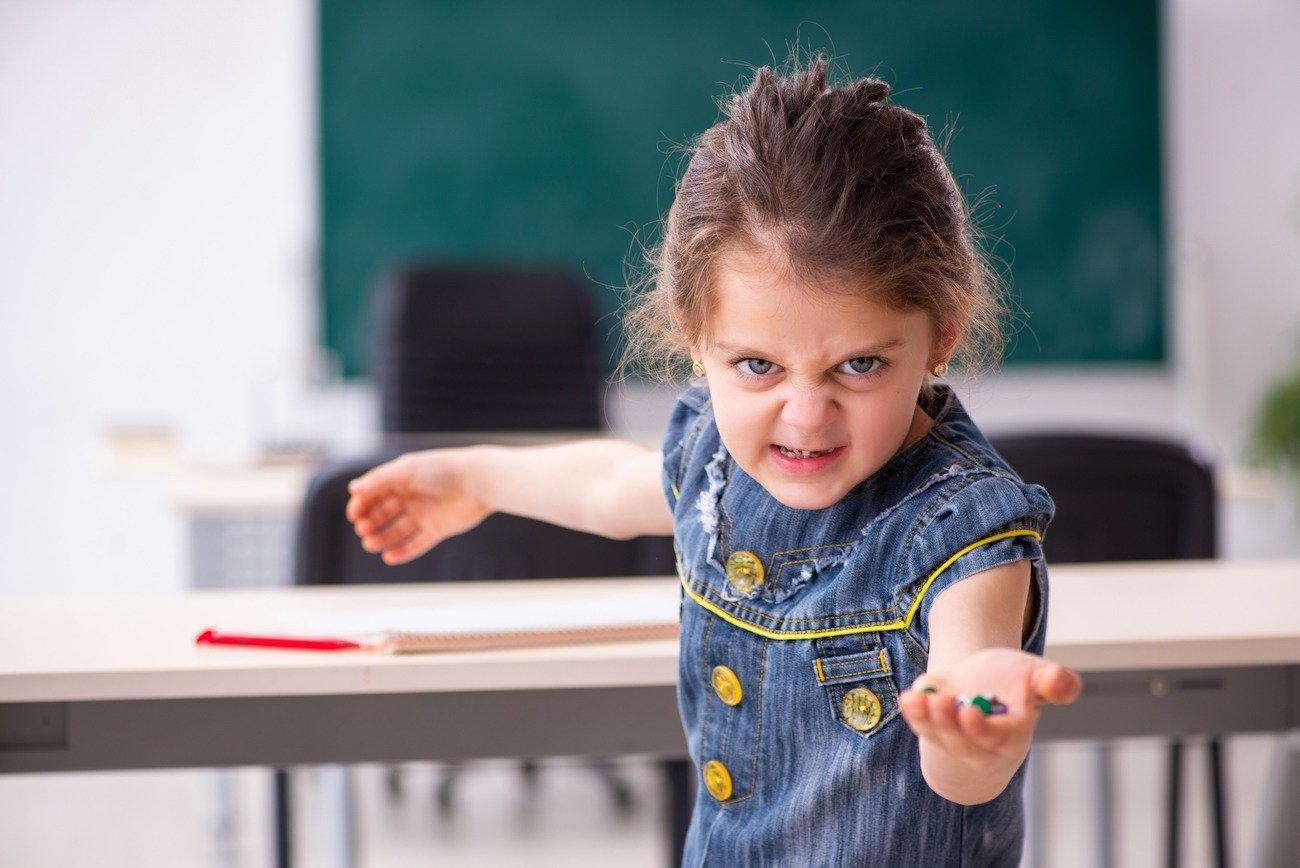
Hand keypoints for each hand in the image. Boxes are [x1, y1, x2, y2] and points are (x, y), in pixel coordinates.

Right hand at [345, 449, 491, 564]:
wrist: (479, 482)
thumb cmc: (443, 470)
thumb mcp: (407, 472)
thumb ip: (380, 481)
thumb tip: (353, 489)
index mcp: (402, 478)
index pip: (375, 493)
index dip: (362, 505)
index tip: (355, 516)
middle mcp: (412, 496)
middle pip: (384, 513)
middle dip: (371, 523)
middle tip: (363, 531)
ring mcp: (424, 513)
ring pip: (398, 530)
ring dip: (383, 538)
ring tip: (371, 545)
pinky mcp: (438, 529)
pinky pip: (417, 543)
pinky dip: (404, 551)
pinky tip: (389, 557)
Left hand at [899, 648, 1081, 789]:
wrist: (987, 680)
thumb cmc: (1016, 680)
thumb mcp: (1036, 676)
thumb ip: (1053, 683)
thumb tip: (1063, 683)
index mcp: (1011, 737)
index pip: (994, 740)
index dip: (979, 729)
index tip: (968, 710)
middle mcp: (981, 746)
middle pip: (961, 744)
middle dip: (948, 725)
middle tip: (939, 701)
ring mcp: (954, 739)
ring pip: (938, 737)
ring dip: (926, 719)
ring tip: (920, 697)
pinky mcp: (933, 728)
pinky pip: (921, 727)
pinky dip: (912, 714)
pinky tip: (908, 698)